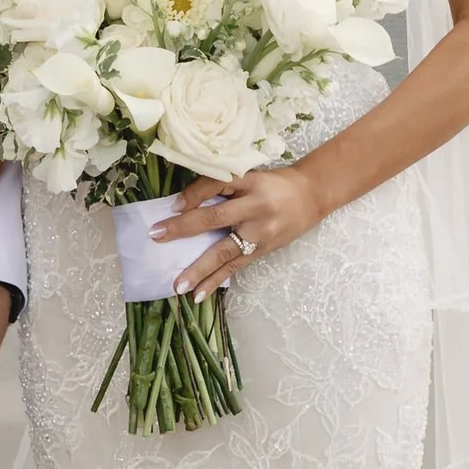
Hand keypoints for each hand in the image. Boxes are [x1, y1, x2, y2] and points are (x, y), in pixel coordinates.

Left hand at [153, 167, 320, 299]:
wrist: (311, 195)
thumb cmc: (273, 183)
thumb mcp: (251, 175)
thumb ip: (223, 186)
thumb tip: (183, 204)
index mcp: (250, 182)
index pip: (217, 184)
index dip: (194, 194)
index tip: (173, 205)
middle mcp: (255, 206)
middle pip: (216, 218)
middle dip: (184, 228)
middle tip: (157, 236)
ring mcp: (260, 232)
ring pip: (225, 252)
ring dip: (199, 270)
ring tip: (178, 285)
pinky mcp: (262, 249)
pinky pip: (235, 267)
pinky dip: (215, 281)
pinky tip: (198, 293)